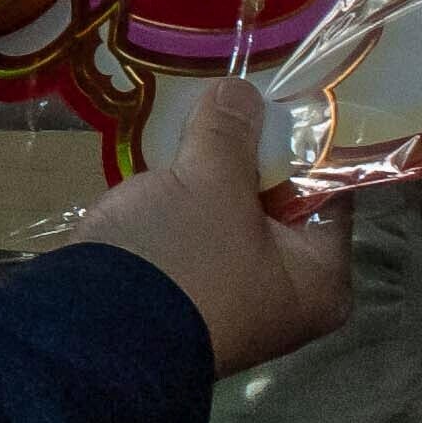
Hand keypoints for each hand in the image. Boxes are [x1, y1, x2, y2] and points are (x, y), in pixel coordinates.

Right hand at [76, 78, 348, 376]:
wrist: (91, 331)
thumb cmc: (180, 261)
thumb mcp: (211, 184)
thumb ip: (232, 132)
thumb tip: (244, 90)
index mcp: (320, 279)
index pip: (330, 193)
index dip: (302, 142)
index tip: (274, 98)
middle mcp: (287, 296)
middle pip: (278, 205)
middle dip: (248, 157)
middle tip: (224, 104)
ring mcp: (233, 299)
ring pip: (231, 219)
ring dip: (209, 180)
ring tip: (187, 127)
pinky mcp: (184, 297)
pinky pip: (195, 236)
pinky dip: (182, 205)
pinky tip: (159, 167)